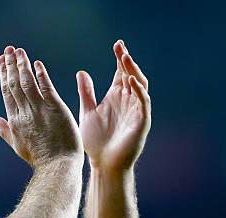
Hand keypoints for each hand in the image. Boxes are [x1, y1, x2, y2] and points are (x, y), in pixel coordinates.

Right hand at [0, 46, 81, 167]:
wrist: (56, 166)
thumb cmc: (39, 158)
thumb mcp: (17, 145)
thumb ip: (5, 130)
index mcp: (14, 121)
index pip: (6, 92)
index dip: (3, 75)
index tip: (1, 61)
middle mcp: (24, 113)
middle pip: (14, 84)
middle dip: (10, 65)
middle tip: (8, 49)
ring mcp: (39, 110)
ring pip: (27, 82)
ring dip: (22, 65)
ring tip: (19, 51)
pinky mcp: (55, 108)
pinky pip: (45, 87)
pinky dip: (40, 74)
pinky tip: (36, 63)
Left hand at [76, 40, 150, 173]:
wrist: (103, 164)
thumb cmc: (96, 141)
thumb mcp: (88, 112)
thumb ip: (86, 93)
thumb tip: (81, 72)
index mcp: (117, 97)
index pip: (122, 73)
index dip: (121, 59)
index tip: (117, 45)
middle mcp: (129, 102)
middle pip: (132, 76)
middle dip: (127, 62)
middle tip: (121, 48)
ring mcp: (137, 111)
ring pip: (140, 87)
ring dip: (133, 73)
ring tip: (125, 60)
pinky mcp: (141, 123)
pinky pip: (143, 104)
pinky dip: (139, 92)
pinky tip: (130, 82)